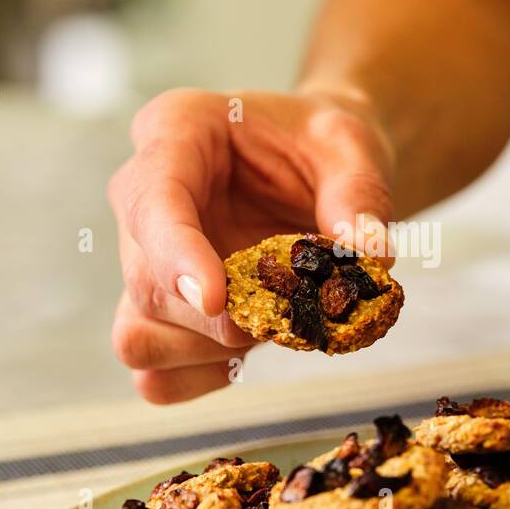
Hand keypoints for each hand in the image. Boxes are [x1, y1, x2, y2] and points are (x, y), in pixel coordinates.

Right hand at [108, 87, 394, 402]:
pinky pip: (153, 372)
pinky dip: (200, 378)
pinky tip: (247, 356)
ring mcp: (143, 258)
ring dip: (209, 351)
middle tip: (293, 314)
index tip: (219, 299)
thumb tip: (371, 257)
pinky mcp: (159, 311)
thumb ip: (360, 195)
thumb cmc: (323, 145)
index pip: (152, 199)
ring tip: (276, 327)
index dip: (176, 254)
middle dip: (220, 317)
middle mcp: (142, 195)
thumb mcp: (353, 147)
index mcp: (176, 130)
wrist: (321, 169)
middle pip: (144, 280)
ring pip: (138, 334)